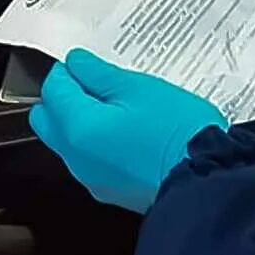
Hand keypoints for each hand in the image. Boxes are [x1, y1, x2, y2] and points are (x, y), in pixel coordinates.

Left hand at [30, 49, 227, 212]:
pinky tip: (131, 133)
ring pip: (68, 142)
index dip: (69, 71)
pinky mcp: (111, 191)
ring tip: (122, 107)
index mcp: (78, 128)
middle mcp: (76, 158)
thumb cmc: (175, 129)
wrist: (206, 179)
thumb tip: (76, 63)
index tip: (91, 64)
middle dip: (65, 97)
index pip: (53, 90)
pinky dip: (99, 142)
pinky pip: (90, 159)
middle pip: (48, 120)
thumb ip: (100, 75)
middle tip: (100, 83)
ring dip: (82, 120)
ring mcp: (92, 178)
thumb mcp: (140, 88)